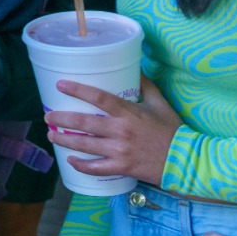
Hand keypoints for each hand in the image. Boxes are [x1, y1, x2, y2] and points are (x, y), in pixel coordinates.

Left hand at [46, 76, 180, 185]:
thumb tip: (134, 67)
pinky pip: (97, 168)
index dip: (77, 90)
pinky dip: (81, 166)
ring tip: (51, 135)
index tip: (60, 85)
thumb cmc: (173, 131)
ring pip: (85, 145)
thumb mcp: (160, 103)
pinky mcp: (122, 168)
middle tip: (48, 116)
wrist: (188, 161)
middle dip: (62, 120)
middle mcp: (121, 131)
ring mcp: (120, 151)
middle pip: (84, 123)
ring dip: (65, 141)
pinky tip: (70, 161)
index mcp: (129, 113)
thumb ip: (145, 85)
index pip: (98, 98)